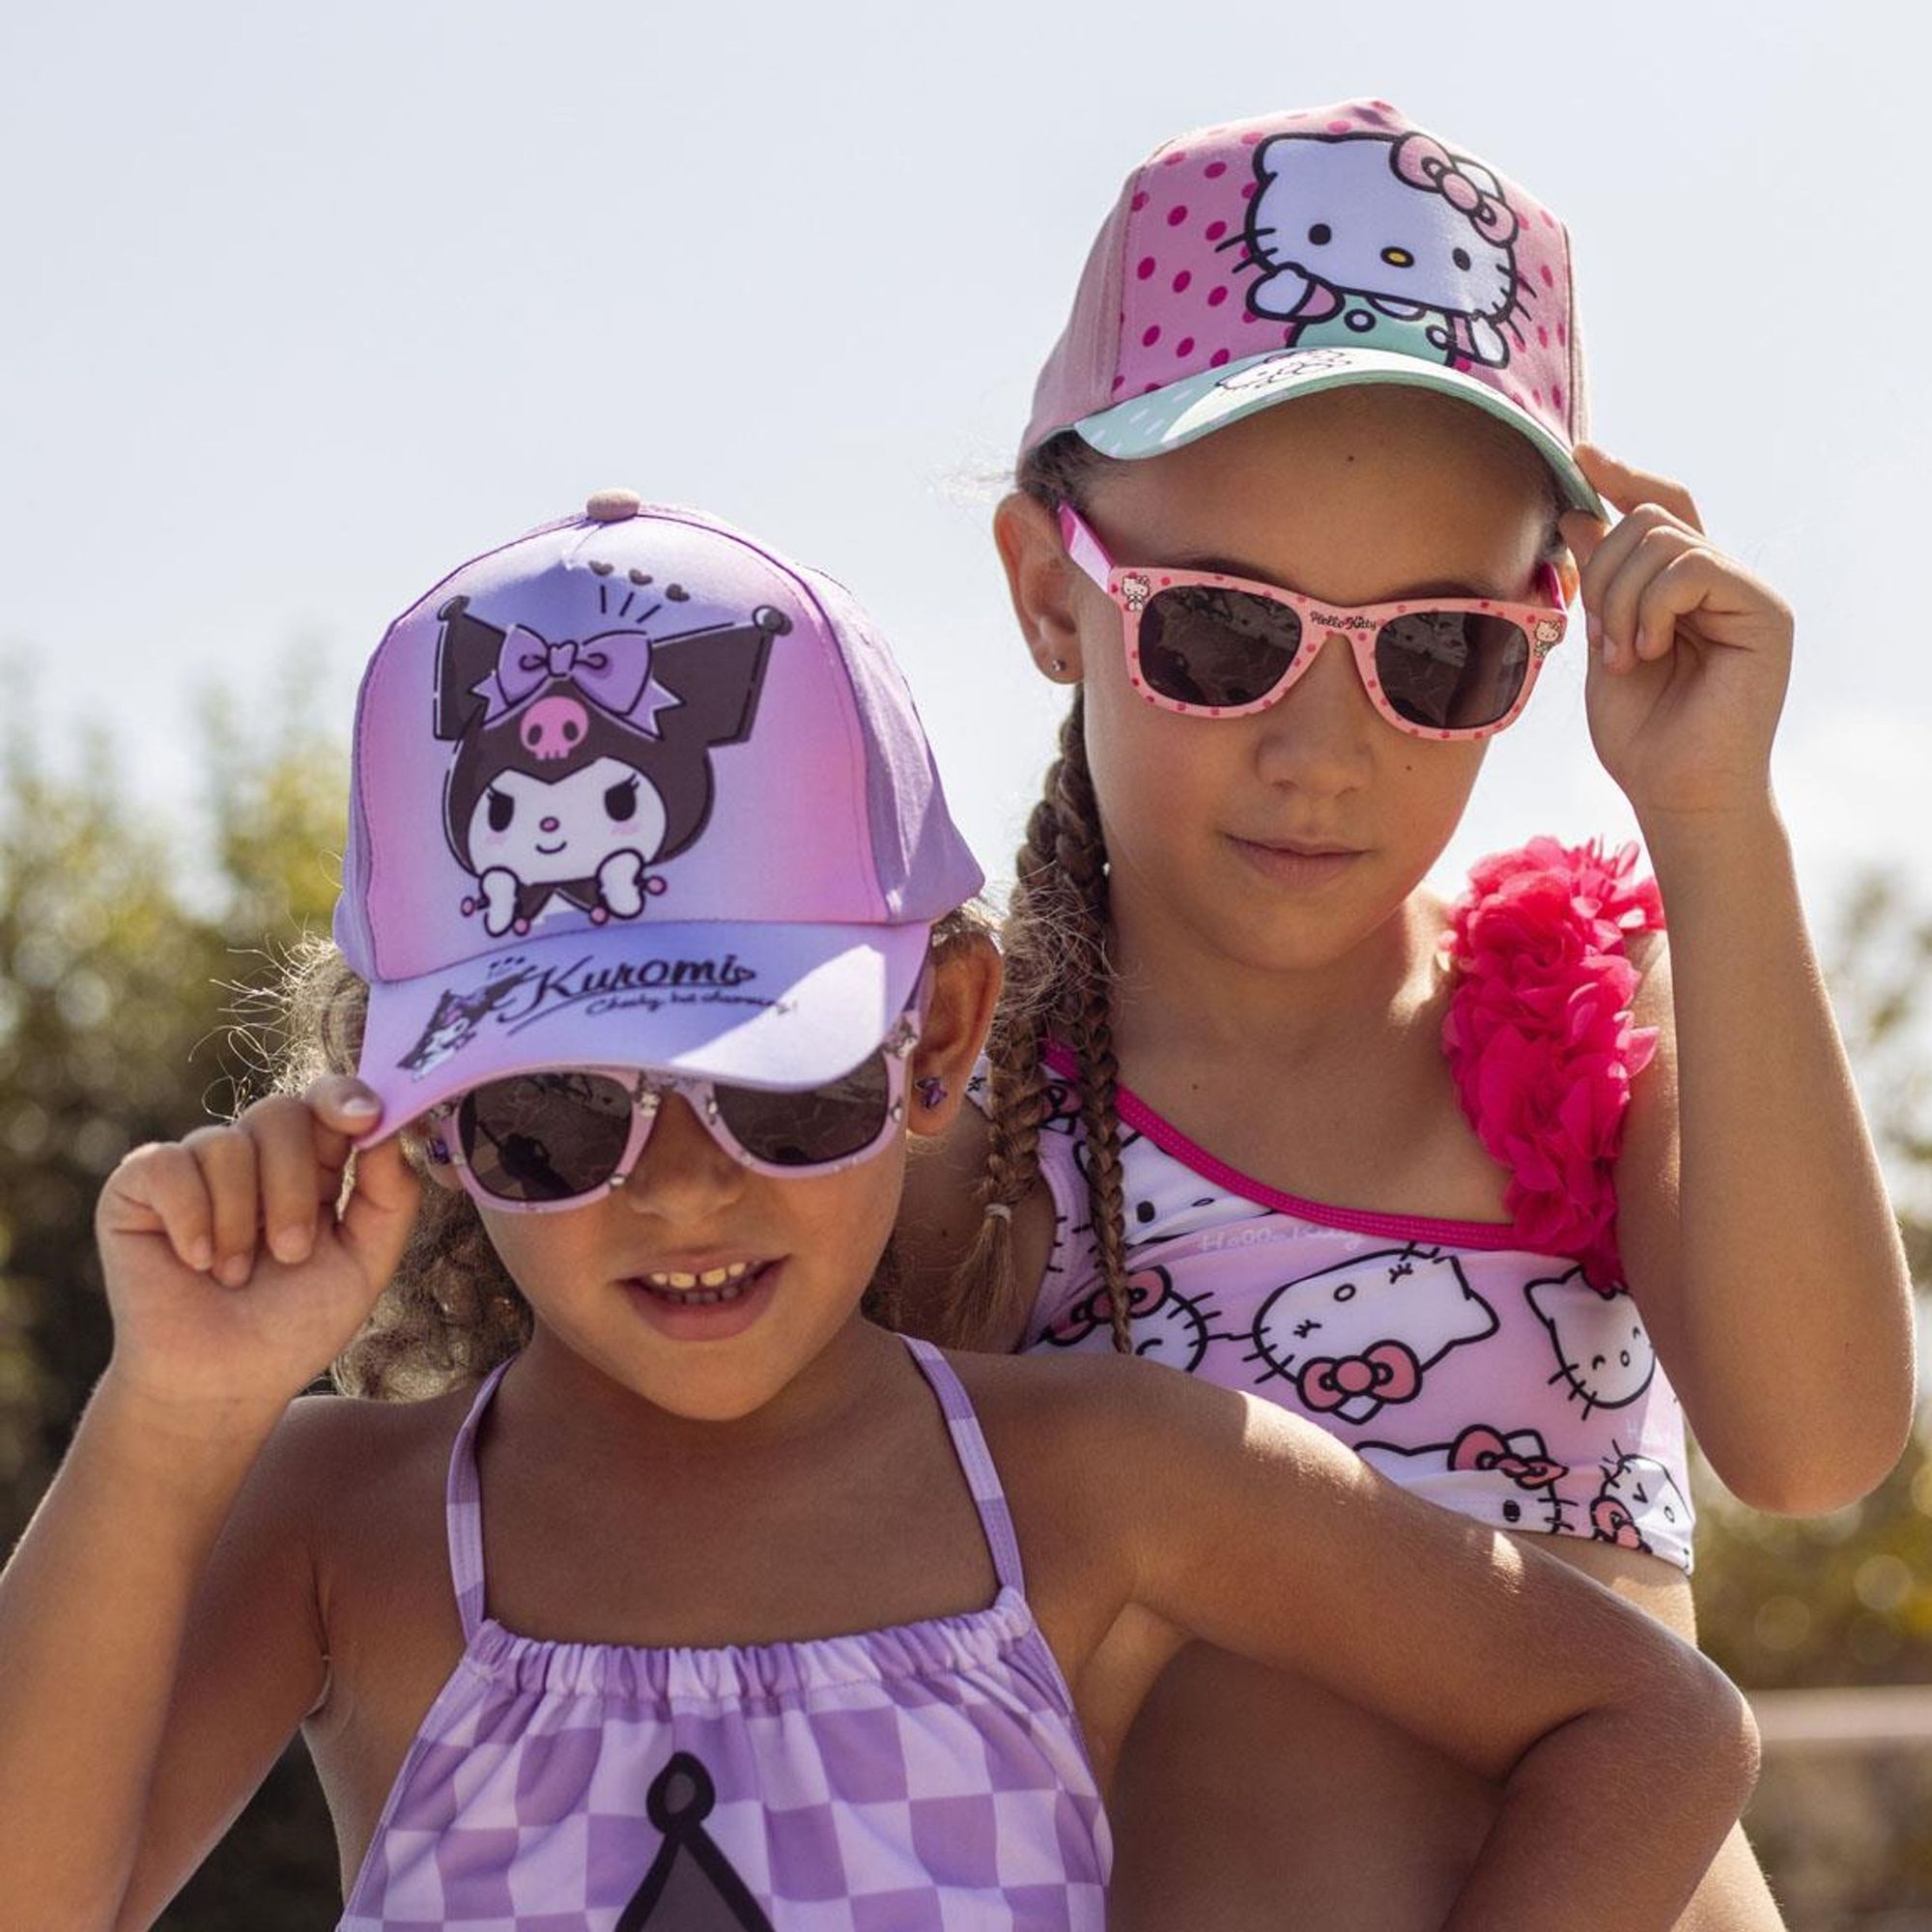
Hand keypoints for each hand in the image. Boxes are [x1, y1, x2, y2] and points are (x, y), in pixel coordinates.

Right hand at [94, 1078, 419, 1419]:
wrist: (223, 1383)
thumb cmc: (295, 1324)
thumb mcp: (365, 1262)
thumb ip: (389, 1195)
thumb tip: (388, 1128)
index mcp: (312, 1164)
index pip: (329, 1101)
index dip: (344, 1097)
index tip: (364, 1117)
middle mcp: (254, 1155)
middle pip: (281, 1115)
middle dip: (293, 1189)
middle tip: (291, 1253)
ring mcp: (195, 1167)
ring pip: (227, 1144)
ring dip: (241, 1222)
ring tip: (235, 1275)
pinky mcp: (138, 1187)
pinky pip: (169, 1165)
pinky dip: (191, 1219)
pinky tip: (195, 1262)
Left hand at [1561, 447, 1792, 824]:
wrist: (1675, 791)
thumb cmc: (1641, 735)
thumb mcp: (1602, 644)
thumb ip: (1599, 583)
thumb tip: (1579, 515)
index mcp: (1684, 588)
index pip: (1660, 509)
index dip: (1621, 478)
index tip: (1580, 455)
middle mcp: (1721, 581)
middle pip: (1650, 520)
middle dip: (1604, 573)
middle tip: (1602, 640)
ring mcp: (1746, 592)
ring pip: (1663, 540)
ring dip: (1622, 598)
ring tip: (1625, 657)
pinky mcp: (1765, 610)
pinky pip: (1691, 567)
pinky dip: (1653, 607)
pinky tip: (1649, 651)